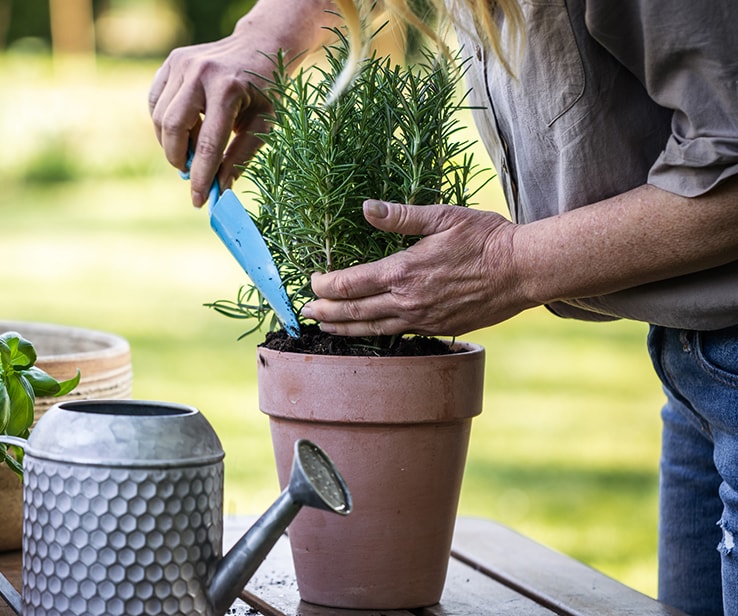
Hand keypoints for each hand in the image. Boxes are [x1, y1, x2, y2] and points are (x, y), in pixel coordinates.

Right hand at [148, 0, 336, 206]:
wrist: (262, 46)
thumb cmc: (267, 90)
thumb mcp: (264, 125)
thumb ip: (240, 156)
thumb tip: (220, 188)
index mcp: (228, 90)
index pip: (209, 144)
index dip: (202, 177)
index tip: (199, 201)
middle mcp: (200, 73)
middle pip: (174, 129)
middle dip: (180, 159)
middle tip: (191, 174)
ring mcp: (182, 64)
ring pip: (160, 118)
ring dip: (172, 143)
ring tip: (194, 149)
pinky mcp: (172, 61)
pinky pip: (156, 102)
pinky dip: (165, 124)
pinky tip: (186, 130)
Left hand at [303, 200, 533, 336]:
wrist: (522, 271)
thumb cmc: (486, 239)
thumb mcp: (444, 217)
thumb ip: (402, 216)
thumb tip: (367, 208)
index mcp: (404, 271)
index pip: (350, 284)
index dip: (326, 285)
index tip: (313, 282)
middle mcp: (408, 301)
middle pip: (354, 312)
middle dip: (326, 312)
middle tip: (306, 312)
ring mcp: (423, 319)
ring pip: (373, 329)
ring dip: (344, 328)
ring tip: (325, 328)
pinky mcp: (438, 329)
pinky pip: (398, 336)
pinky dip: (375, 335)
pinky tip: (368, 333)